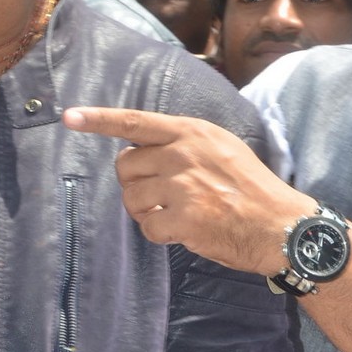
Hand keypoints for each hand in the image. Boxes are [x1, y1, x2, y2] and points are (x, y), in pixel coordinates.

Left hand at [64, 106, 310, 275]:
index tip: (69, 117)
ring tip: (177, 213)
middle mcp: (185, 153)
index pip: (135, 122)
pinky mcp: (184, 218)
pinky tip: (183, 231)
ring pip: (131, 199)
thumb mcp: (222, 148)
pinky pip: (146, 227)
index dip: (99, 120)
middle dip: (134, 184)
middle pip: (125, 166)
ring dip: (145, 211)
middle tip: (160, 195)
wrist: (282, 226)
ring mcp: (184, 186)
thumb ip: (183, 143)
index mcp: (193, 132)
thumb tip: (141, 148)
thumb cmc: (251, 190)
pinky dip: (159, 234)